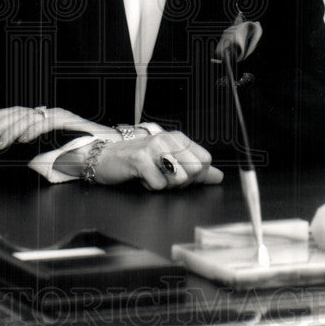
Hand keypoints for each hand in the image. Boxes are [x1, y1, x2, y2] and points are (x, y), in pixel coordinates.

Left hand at [0, 106, 112, 149]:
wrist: (114, 154)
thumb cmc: (88, 157)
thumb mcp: (57, 159)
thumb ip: (41, 157)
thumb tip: (24, 161)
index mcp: (47, 121)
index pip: (20, 114)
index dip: (1, 116)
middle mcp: (53, 115)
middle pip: (22, 113)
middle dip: (1, 124)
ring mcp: (62, 117)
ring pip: (31, 117)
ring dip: (13, 130)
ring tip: (0, 142)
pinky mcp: (72, 123)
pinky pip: (48, 123)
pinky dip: (34, 130)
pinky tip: (23, 139)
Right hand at [93, 131, 222, 190]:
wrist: (105, 158)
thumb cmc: (138, 161)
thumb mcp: (169, 162)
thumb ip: (196, 170)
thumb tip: (218, 176)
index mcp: (178, 138)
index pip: (206, 160)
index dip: (196, 175)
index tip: (179, 174)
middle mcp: (168, 139)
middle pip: (195, 171)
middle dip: (180, 182)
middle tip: (162, 175)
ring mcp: (154, 147)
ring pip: (179, 180)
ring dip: (164, 185)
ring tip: (151, 175)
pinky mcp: (140, 159)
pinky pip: (158, 185)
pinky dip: (149, 187)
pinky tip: (141, 177)